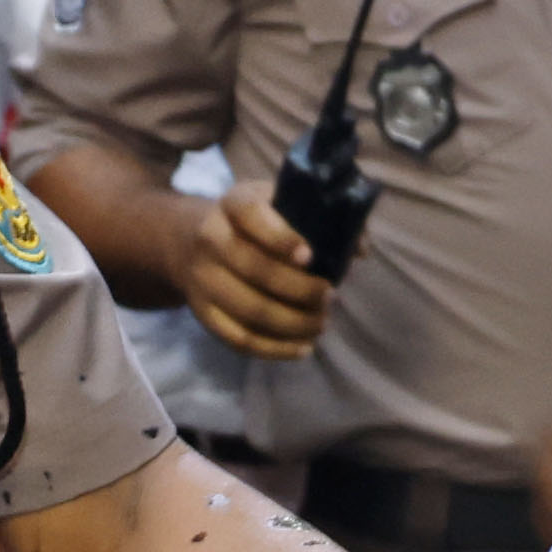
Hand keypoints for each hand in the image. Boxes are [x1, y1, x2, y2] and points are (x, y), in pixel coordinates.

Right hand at [186, 184, 335, 359]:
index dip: (281, 238)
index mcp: (234, 204)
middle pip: (255, 270)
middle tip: (330, 296)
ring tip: (321, 324)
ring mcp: (202, 278)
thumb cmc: (256, 223)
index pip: (252, 215)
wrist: (192, 242)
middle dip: (300, 289)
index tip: (310, 257)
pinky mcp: (203, 313)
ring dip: (293, 323)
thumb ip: (324, 217)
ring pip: (250, 310)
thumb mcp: (281, 203)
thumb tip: (359, 248)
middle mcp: (211, 238)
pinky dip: (275, 349)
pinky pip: (239, 339)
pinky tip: (303, 347)